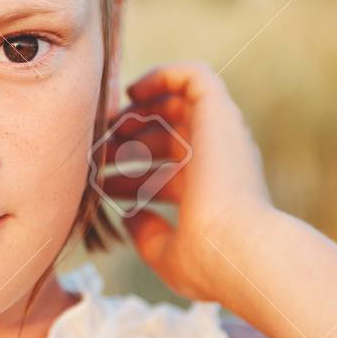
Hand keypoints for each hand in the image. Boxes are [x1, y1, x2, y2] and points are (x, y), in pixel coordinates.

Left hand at [99, 61, 275, 305]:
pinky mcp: (221, 114)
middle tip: (97, 149)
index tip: (99, 182)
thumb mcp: (166, 254)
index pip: (164, 175)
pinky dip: (164, 75)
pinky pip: (195, 76)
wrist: (239, 249)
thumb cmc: (207, 261)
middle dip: (128, 140)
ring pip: (180, 103)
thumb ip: (146, 233)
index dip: (128, 176)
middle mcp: (217, 162)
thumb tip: (128, 216)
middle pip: (168, 137)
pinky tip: (132, 94)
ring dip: (139, 109)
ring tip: (108, 124)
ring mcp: (221, 136)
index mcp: (208, 195)